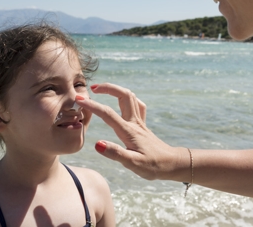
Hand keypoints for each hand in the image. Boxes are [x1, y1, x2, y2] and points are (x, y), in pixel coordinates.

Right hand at [75, 83, 190, 181]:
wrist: (172, 164)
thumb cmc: (153, 165)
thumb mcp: (133, 164)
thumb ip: (115, 153)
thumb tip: (97, 144)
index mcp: (128, 131)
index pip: (107, 114)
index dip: (92, 105)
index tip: (79, 100)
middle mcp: (134, 122)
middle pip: (123, 95)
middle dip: (108, 88)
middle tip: (93, 88)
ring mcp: (140, 122)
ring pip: (130, 97)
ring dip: (116, 89)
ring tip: (103, 90)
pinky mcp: (143, 125)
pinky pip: (136, 104)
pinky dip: (127, 98)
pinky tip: (122, 101)